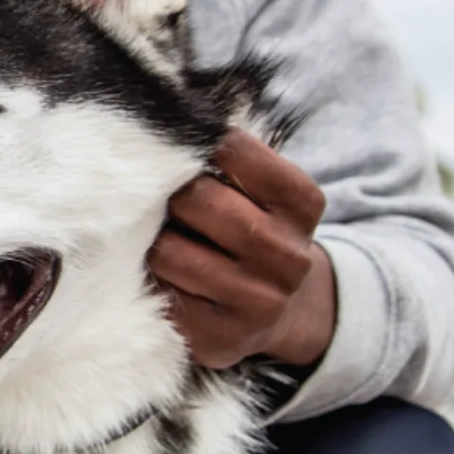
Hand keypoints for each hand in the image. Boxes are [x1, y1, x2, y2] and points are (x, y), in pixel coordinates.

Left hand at [149, 130, 335, 368]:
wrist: (275, 309)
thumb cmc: (249, 228)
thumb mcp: (258, 187)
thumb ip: (227, 154)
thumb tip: (168, 115)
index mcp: (301, 204)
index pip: (236, 151)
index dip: (197, 146)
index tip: (181, 147)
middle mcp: (290, 257)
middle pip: (201, 203)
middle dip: (169, 195)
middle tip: (161, 198)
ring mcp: (259, 303)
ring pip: (172, 253)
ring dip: (152, 241)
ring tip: (162, 239)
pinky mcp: (221, 339)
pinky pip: (163, 296)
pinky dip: (151, 280)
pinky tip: (162, 277)